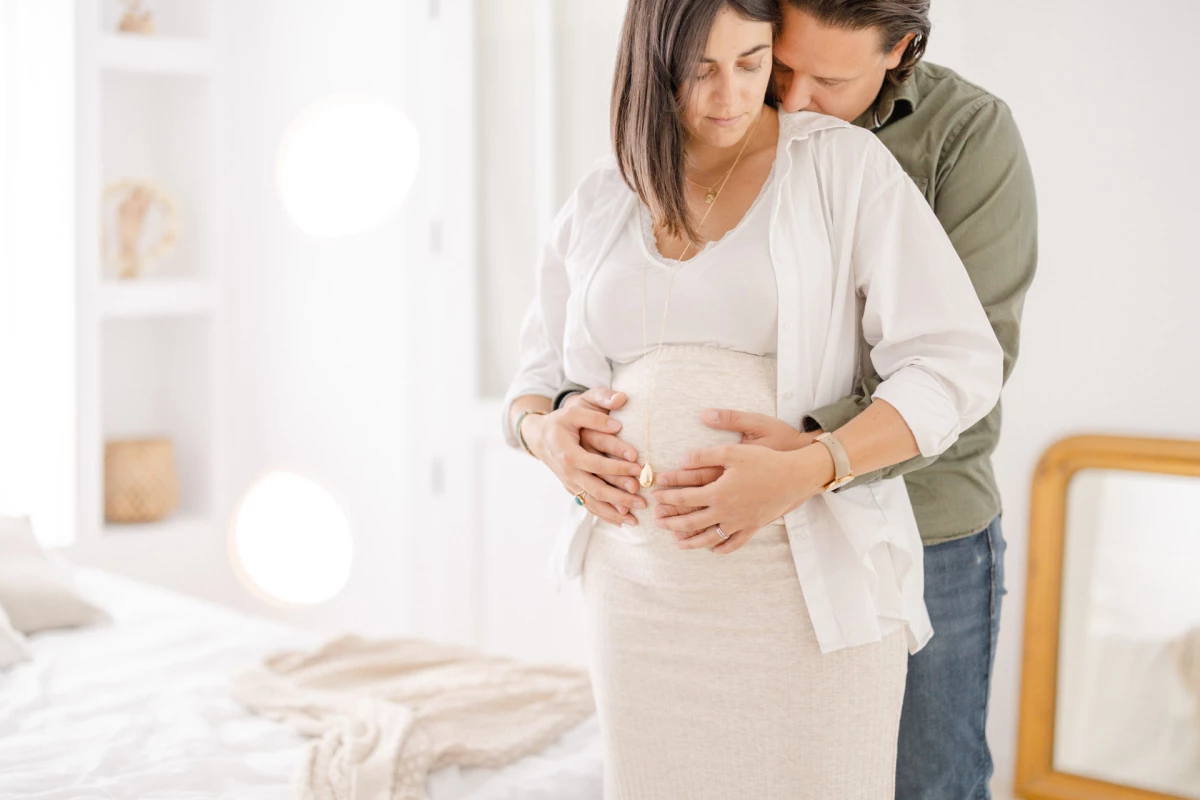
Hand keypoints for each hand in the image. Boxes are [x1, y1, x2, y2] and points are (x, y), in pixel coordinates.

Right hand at [522, 403, 643, 526]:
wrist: (538, 438)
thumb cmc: (558, 423)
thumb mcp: (573, 413)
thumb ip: (595, 418)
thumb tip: (618, 426)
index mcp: (570, 455)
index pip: (598, 465)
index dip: (619, 468)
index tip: (639, 470)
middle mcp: (569, 473)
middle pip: (597, 490)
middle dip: (621, 498)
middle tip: (643, 502)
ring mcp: (570, 483)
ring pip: (593, 502)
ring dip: (614, 513)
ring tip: (635, 520)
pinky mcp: (572, 489)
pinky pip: (588, 505)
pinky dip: (604, 515)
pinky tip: (620, 522)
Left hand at [650, 443, 832, 553]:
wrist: (794, 477)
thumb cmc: (763, 461)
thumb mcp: (731, 452)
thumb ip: (704, 456)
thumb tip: (681, 460)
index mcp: (717, 493)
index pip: (684, 498)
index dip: (667, 498)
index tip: (655, 497)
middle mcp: (725, 512)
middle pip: (691, 523)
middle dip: (672, 523)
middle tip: (657, 523)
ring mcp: (739, 523)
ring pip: (710, 538)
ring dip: (691, 541)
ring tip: (677, 543)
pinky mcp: (753, 527)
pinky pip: (734, 543)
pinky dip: (722, 548)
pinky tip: (713, 549)